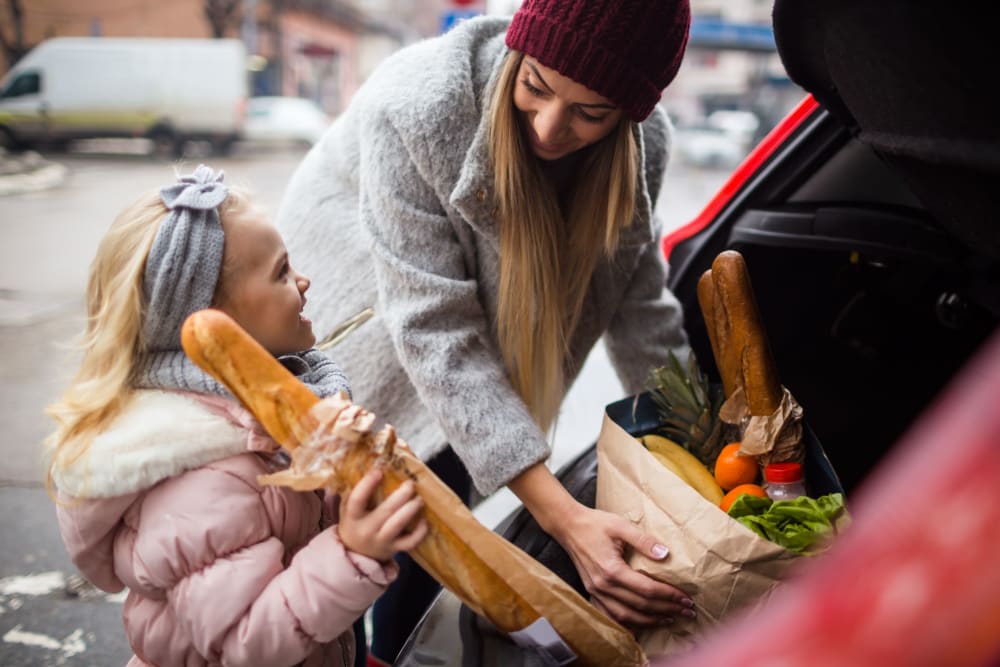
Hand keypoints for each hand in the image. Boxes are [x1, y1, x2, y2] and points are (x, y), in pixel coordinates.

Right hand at [336, 468, 427, 561]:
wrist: (354, 554)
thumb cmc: (355, 523)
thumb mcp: (349, 509)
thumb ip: (358, 491)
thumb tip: (373, 463)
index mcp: (353, 517)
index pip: (357, 500)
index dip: (367, 484)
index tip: (379, 471)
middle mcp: (367, 530)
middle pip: (385, 511)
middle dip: (400, 496)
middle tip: (411, 484)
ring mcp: (382, 541)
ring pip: (397, 525)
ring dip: (410, 510)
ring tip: (419, 499)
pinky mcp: (394, 549)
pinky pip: (410, 542)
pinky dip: (420, 532)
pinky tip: (424, 520)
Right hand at [555, 504, 694, 627]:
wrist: (568, 525)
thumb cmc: (595, 523)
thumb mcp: (621, 525)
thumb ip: (643, 540)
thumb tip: (665, 553)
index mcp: (612, 569)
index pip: (647, 590)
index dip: (669, 596)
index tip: (686, 598)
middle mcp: (603, 585)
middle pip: (640, 606)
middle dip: (666, 610)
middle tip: (686, 612)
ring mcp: (596, 591)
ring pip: (626, 616)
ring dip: (650, 620)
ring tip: (669, 619)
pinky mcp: (592, 592)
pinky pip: (611, 615)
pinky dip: (628, 622)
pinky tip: (640, 623)